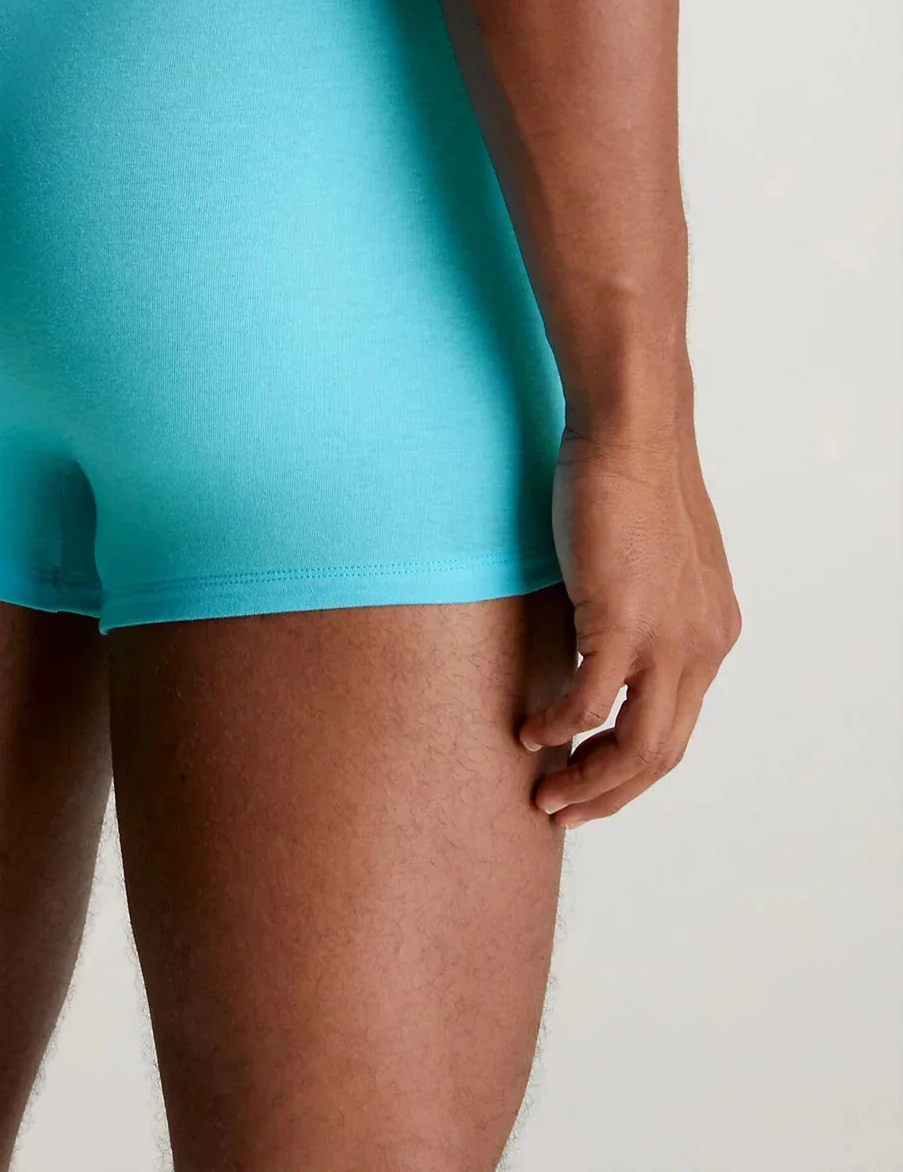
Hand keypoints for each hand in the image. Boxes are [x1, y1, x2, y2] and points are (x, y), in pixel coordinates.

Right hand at [520, 425, 739, 827]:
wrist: (633, 432)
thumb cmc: (630, 478)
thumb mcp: (651, 559)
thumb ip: (640, 605)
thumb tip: (599, 637)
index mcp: (712, 632)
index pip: (677, 724)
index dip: (632, 764)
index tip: (590, 778)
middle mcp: (703, 646)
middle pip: (662, 752)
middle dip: (611, 792)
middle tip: (564, 810)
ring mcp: (670, 640)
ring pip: (636, 745)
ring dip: (588, 778)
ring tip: (546, 792)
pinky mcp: (626, 623)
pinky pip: (590, 703)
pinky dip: (558, 725)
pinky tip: (529, 730)